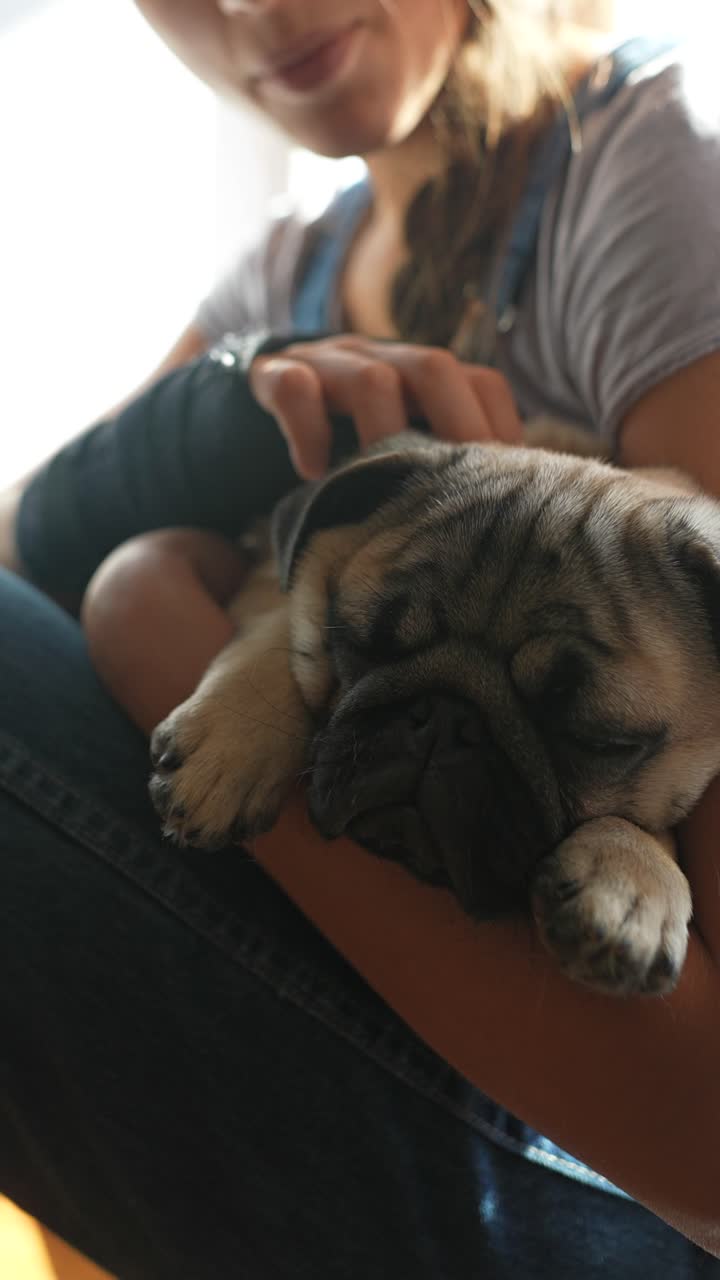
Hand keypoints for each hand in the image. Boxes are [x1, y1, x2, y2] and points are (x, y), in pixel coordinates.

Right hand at [249, 334, 522, 478]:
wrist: (256, 403)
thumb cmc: (343, 440)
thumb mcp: (397, 445)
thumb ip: (437, 467)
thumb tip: (493, 527)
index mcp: (424, 377)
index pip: (482, 384)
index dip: (498, 430)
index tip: (503, 487)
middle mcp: (384, 359)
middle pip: (435, 368)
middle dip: (453, 427)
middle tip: (454, 490)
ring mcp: (330, 363)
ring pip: (371, 377)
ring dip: (383, 435)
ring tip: (381, 490)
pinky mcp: (274, 373)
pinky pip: (294, 388)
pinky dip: (309, 432)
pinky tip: (313, 475)